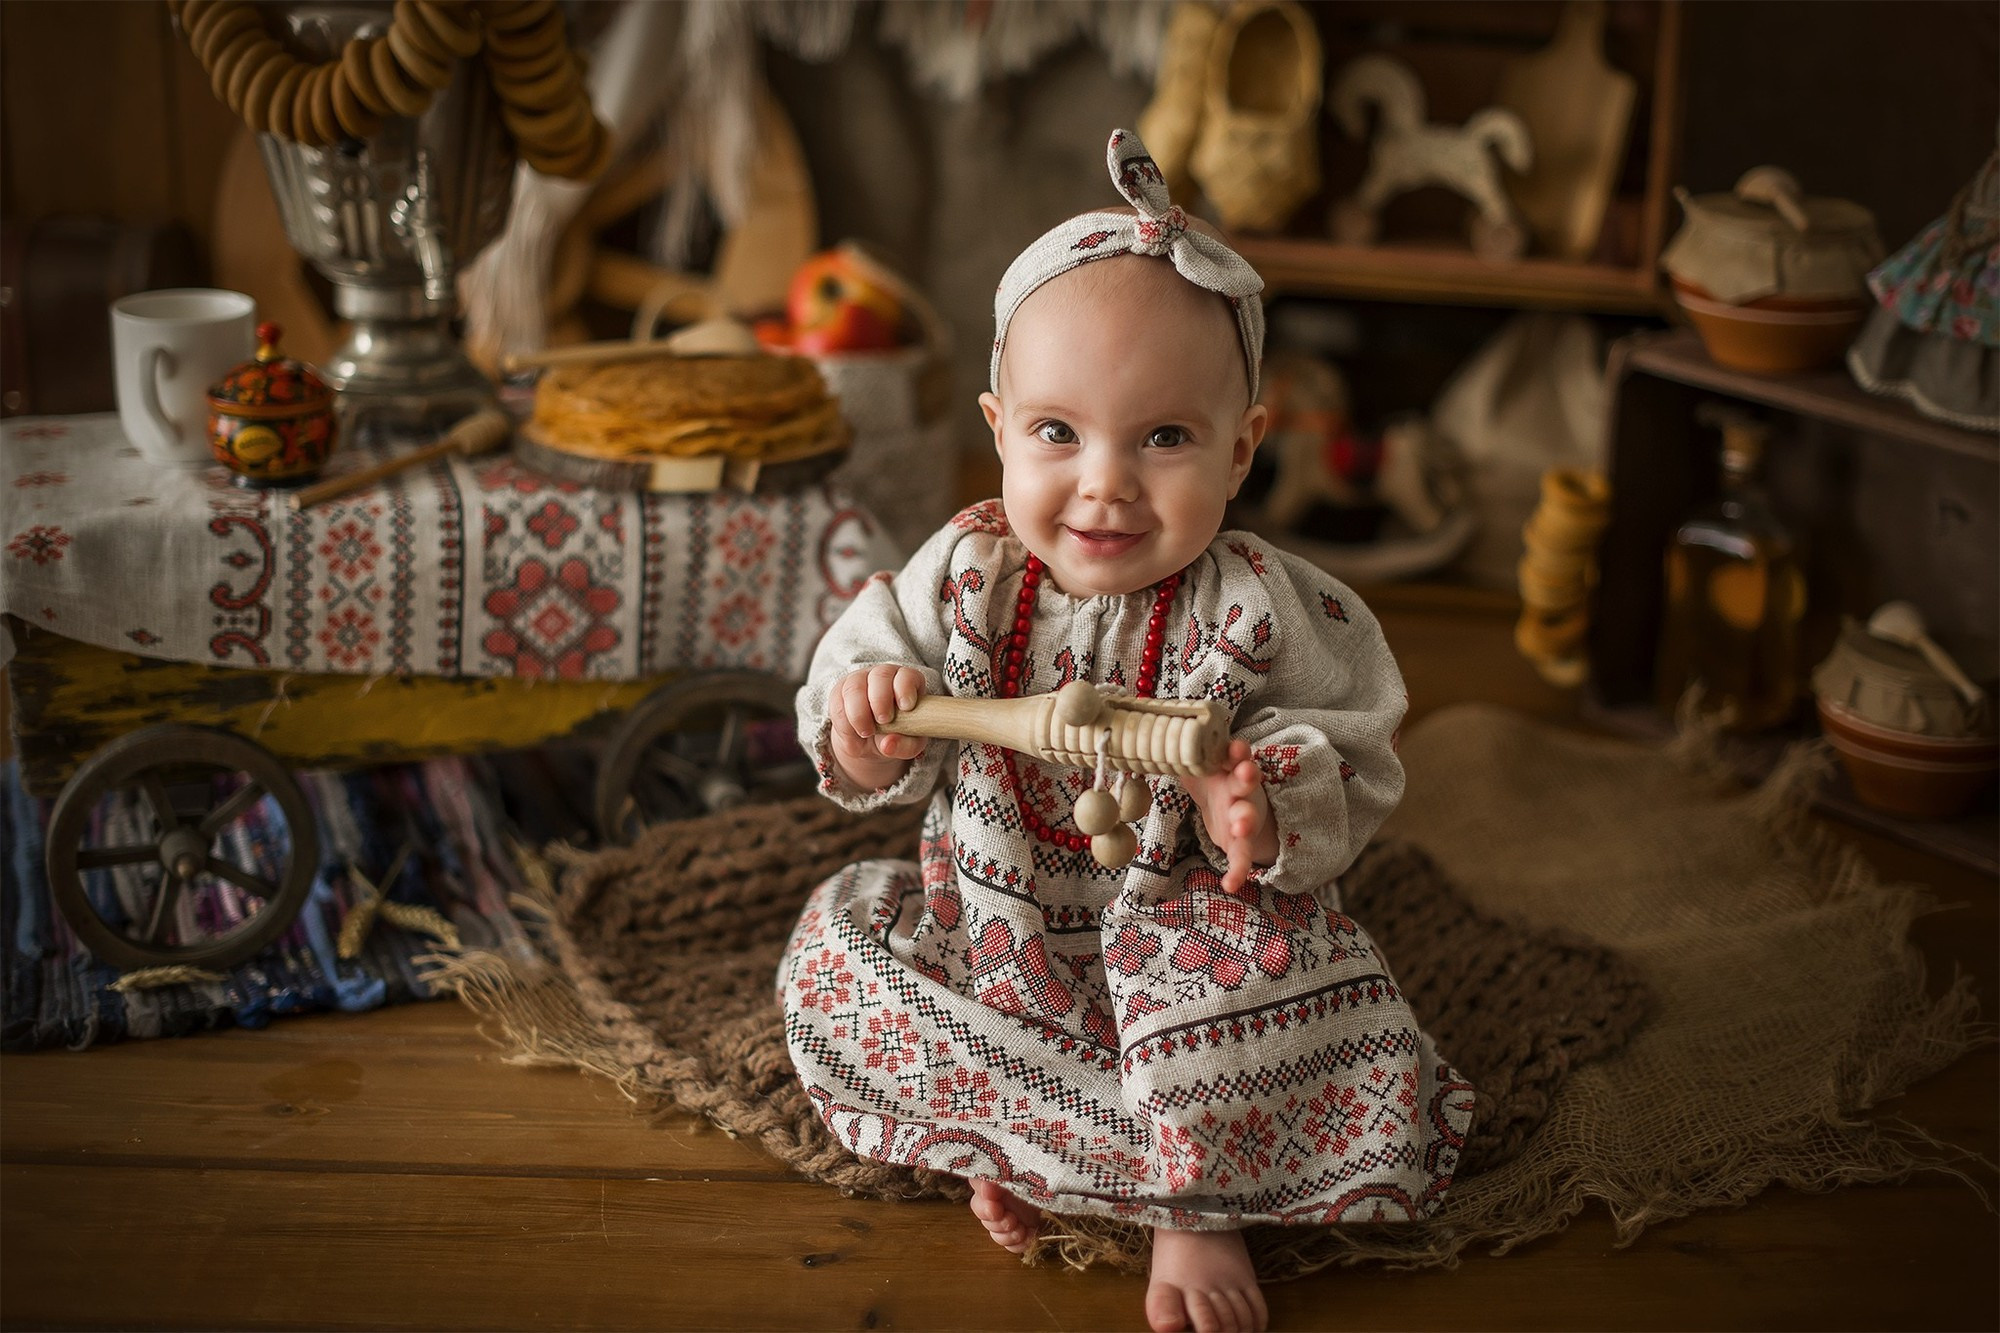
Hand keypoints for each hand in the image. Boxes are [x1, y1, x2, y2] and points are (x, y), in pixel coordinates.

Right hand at [828, 665, 928, 790]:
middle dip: (880, 699)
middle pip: (880, 676)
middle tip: (883, 721)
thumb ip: (905, 746)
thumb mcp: (909, 745)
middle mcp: (883, 676)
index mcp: (908, 682)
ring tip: (866, 732)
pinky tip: (853, 735)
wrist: (872, 741)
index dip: (905, 687)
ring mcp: (860, 681)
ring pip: (854, 687)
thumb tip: (887, 745)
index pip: (907, 675)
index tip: (906, 707)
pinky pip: (837, 703)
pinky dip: (844, 723)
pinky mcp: (840, 692)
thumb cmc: (899, 735)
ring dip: (859, 713)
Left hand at [1190, 739, 1278, 896]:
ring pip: (1248, 818)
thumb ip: (1177, 757)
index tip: (1234, 747)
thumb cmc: (1208, 779)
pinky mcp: (1241, 842)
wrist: (1226, 806)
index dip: (1237, 751)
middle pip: (1247, 782)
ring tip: (1240, 827)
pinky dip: (1238, 872)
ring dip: (1246, 821)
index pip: (1237, 755)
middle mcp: (1241, 790)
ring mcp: (1243, 816)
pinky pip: (1242, 858)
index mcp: (1229, 768)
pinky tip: (1230, 885)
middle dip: (1247, 777)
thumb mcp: (1194, 766)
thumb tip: (1141, 748)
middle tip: (1244, 774)